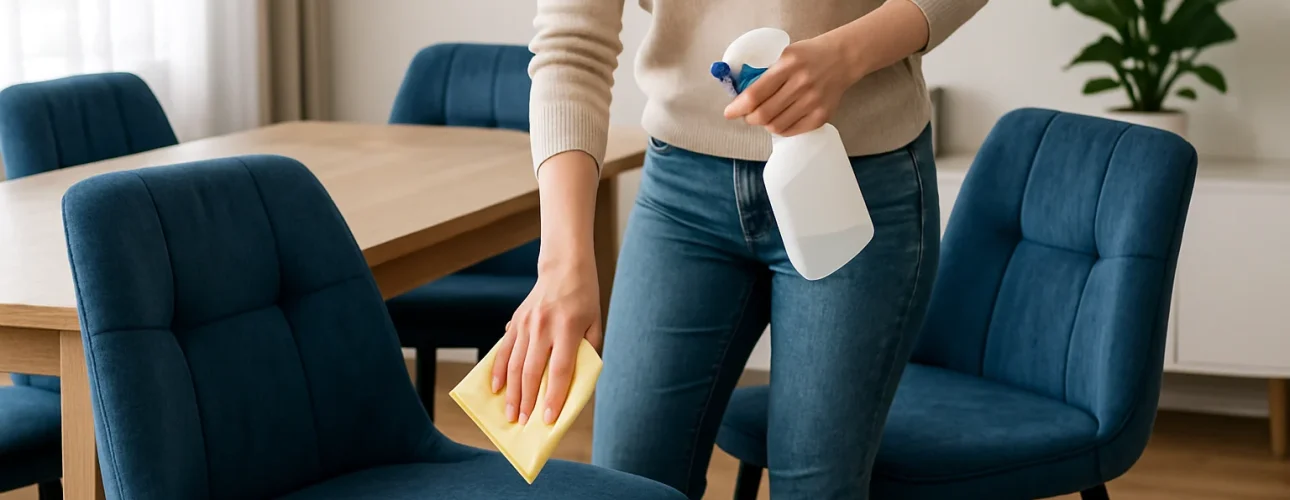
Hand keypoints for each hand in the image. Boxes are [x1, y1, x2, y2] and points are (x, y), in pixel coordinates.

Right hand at [491, 255, 602, 424]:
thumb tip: (574, 382)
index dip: (553, 397)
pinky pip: (504, 349)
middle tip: (523, 423)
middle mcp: (543, 327)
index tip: (548, 419)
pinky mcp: (515, 321)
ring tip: (510, 414)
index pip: (559, 370)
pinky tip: (496, 388)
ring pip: (514, 364)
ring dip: (511, 392)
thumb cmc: (584, 300)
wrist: (564, 268)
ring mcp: (526, 324)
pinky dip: (498, 370)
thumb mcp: (595, 324)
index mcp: (567, 329)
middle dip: (527, 401)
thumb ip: (587, 352)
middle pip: (532, 371)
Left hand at [723, 34, 861, 136]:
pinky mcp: (821, 116)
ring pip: (776, 126)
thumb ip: (766, 75)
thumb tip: (741, 98)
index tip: (729, 112)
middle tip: (748, 115)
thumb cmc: (808, 55)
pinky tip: (780, 119)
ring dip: (765, 124)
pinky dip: (780, 128)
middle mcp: (801, 84)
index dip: (738, 107)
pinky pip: (791, 131)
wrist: (842, 59)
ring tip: (766, 115)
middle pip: (763, 114)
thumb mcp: (785, 55)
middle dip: (749, 118)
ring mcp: (813, 102)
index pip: (755, 94)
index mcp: (788, 65)